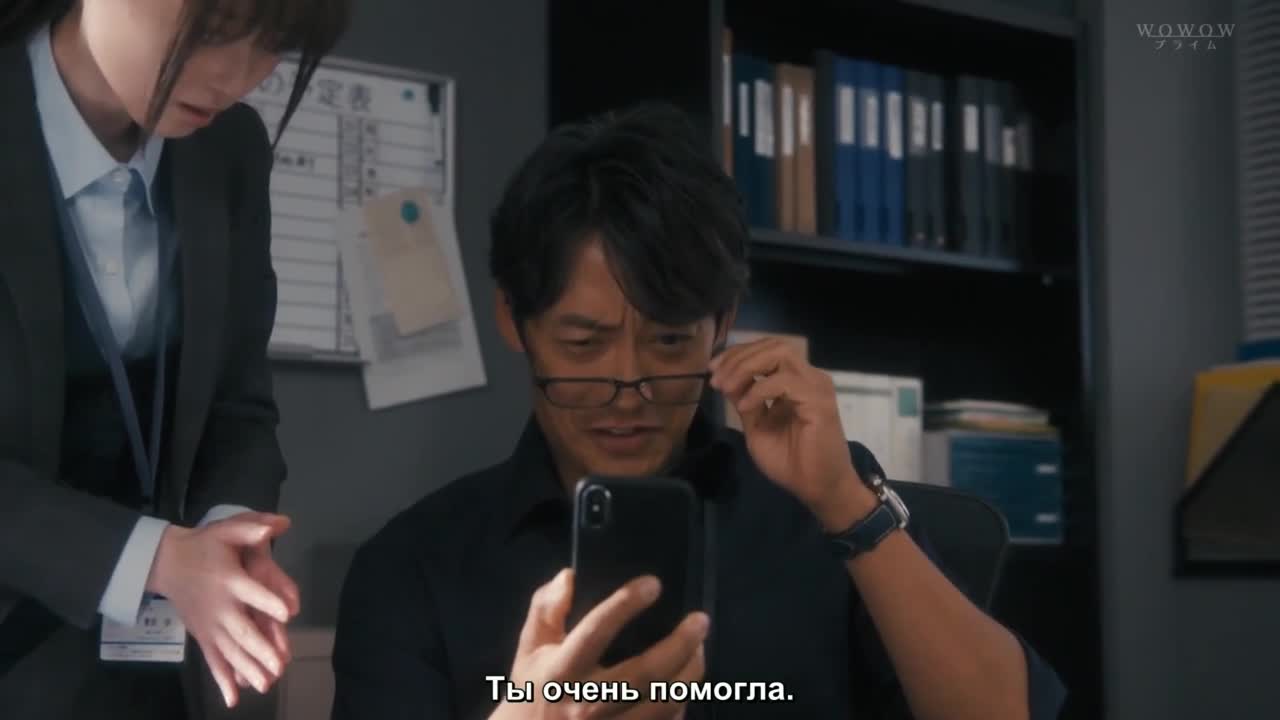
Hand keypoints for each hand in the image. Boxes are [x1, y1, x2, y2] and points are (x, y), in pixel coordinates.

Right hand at [146, 512, 297, 707]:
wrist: (166, 562)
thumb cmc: (204, 545)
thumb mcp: (226, 529)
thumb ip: (251, 527)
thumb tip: (280, 523)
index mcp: (229, 580)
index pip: (251, 592)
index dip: (268, 601)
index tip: (286, 614)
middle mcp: (220, 606)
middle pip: (242, 630)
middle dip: (260, 649)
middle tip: (279, 666)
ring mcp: (210, 624)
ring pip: (230, 650)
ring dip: (247, 668)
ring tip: (266, 685)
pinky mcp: (203, 635)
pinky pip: (213, 660)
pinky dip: (223, 679)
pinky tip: (234, 699)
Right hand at [492, 569, 708, 719]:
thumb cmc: (534, 690)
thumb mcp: (531, 646)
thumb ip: (547, 607)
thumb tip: (571, 576)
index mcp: (562, 671)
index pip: (596, 631)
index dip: (626, 604)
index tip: (653, 584)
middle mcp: (587, 702)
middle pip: (645, 673)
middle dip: (680, 644)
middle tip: (701, 620)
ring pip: (664, 702)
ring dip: (689, 673)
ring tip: (699, 649)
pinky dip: (681, 703)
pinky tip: (684, 683)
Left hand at [709, 338, 872, 528]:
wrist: (817, 488)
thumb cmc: (790, 462)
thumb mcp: (757, 427)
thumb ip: (745, 400)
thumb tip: (726, 379)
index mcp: (795, 381)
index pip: (766, 351)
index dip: (737, 354)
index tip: (712, 369)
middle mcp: (808, 377)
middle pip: (773, 345)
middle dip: (739, 357)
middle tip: (716, 378)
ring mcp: (816, 386)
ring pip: (780, 354)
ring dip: (746, 366)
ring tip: (726, 387)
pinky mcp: (820, 401)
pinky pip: (784, 382)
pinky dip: (759, 389)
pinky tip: (745, 406)